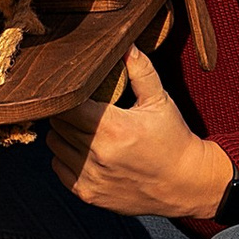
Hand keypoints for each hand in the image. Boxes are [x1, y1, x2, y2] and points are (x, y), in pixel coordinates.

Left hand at [46, 47, 234, 219]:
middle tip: (82, 105)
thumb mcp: (160, 101)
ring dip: (63, 133)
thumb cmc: (173, 140)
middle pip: (57, 122)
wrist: (185, 185)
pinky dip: (65, 157)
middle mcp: (97, 155)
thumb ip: (140, 70)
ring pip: (53, 144)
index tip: (75, 88)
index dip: (68, 94)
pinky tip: (85, 149)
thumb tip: (124, 43)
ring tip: (84, 126)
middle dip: (66, 110)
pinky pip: (58, 167)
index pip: (67, 105)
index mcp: (113, 128)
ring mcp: (90, 177)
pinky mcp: (87, 194)